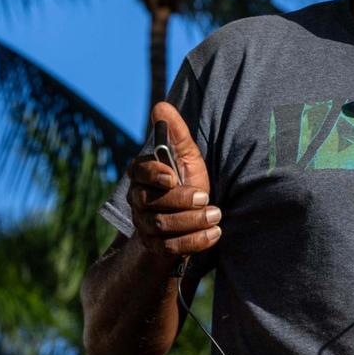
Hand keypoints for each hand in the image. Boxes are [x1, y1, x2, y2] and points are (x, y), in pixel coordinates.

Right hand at [125, 101, 221, 259]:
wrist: (191, 215)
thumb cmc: (187, 178)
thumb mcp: (188, 155)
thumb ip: (176, 133)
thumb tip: (162, 106)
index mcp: (142, 174)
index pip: (138, 172)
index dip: (153, 175)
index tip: (172, 177)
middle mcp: (137, 199)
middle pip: (151, 203)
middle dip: (181, 201)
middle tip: (207, 198)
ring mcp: (143, 224)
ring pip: (161, 226)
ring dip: (192, 222)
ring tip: (216, 216)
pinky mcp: (155, 245)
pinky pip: (170, 248)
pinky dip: (194, 242)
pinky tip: (214, 233)